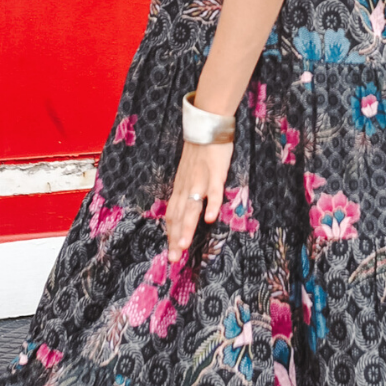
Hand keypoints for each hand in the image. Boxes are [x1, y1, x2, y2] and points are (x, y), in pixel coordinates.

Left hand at [165, 140, 232, 263]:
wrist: (206, 126)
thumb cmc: (199, 152)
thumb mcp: (188, 175)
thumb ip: (187, 193)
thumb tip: (185, 212)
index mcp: (180, 189)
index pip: (172, 216)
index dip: (171, 235)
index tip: (171, 254)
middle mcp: (186, 187)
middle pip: (178, 216)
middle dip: (175, 238)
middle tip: (174, 258)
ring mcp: (200, 181)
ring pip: (191, 207)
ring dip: (187, 227)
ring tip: (184, 246)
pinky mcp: (214, 173)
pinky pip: (213, 191)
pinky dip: (211, 205)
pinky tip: (210, 219)